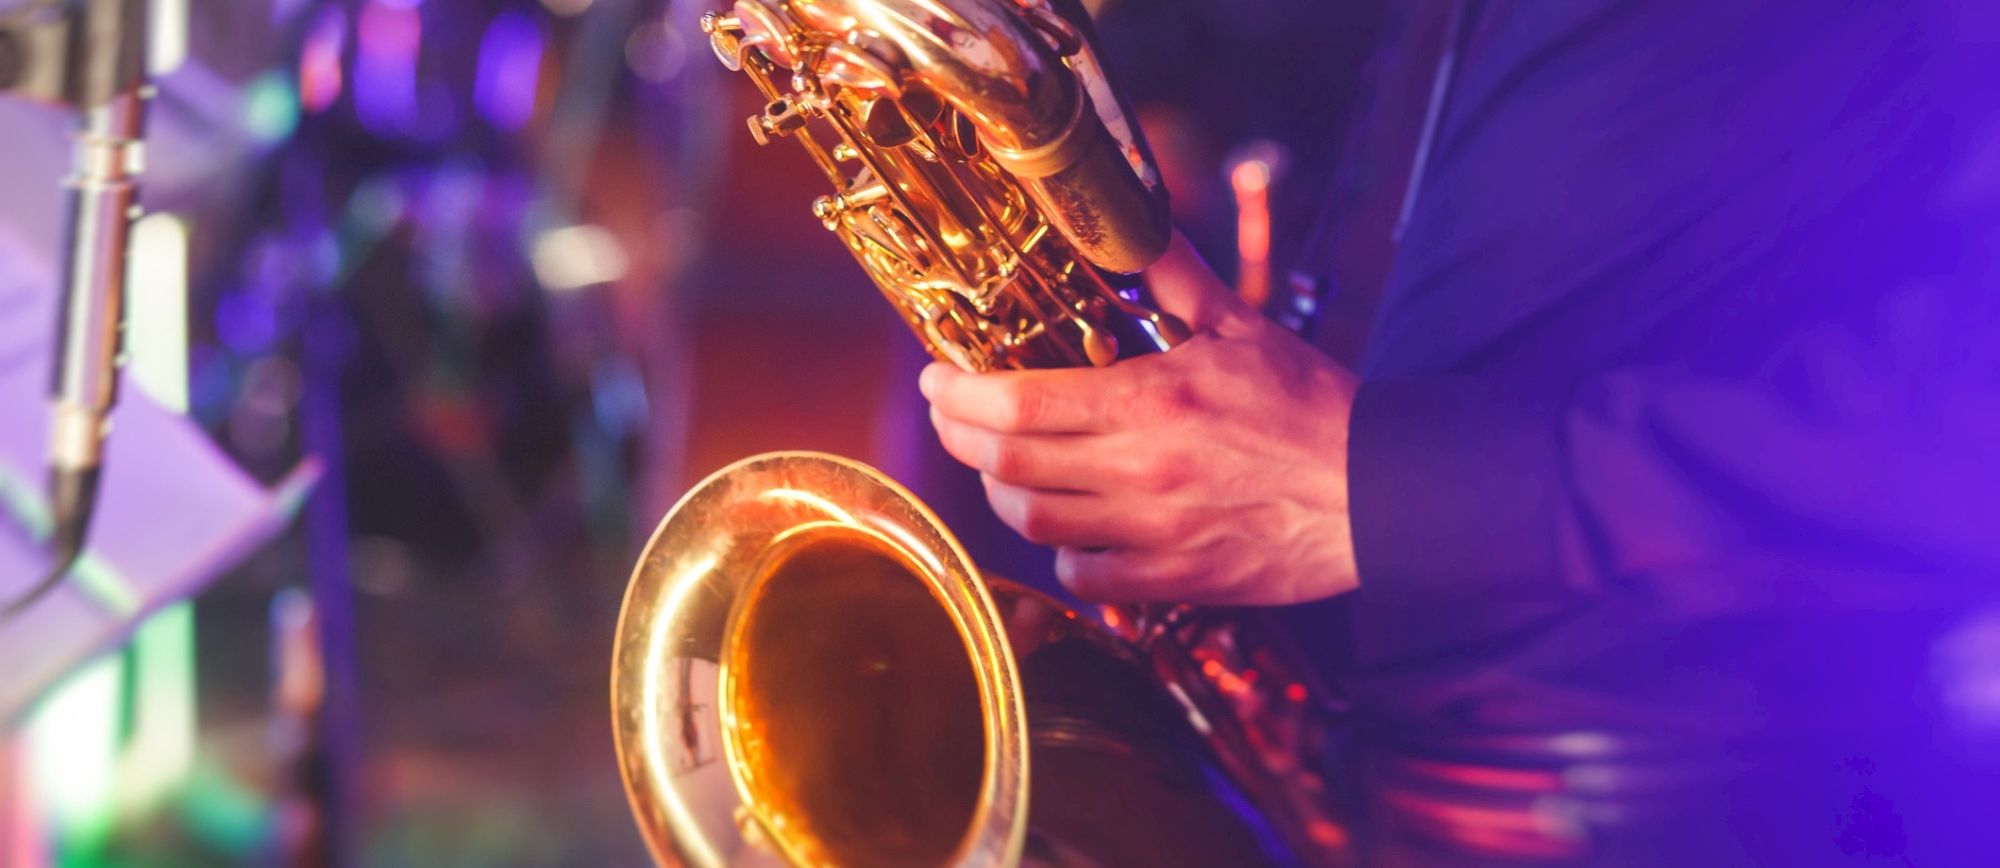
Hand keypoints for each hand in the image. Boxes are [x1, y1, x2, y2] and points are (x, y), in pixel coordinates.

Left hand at [920, 233, 1360, 604]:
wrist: (1381, 490)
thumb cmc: (1311, 405)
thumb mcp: (1240, 325)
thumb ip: (1171, 277)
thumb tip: (1128, 224)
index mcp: (1151, 401)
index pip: (1017, 404)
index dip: (957, 393)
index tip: (937, 378)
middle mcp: (1141, 471)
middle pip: (1005, 465)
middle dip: (959, 436)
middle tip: (951, 414)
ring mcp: (1155, 532)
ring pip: (1033, 522)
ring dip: (1000, 493)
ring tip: (997, 467)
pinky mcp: (1176, 579)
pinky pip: (1083, 578)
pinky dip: (1058, 553)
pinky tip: (1063, 527)